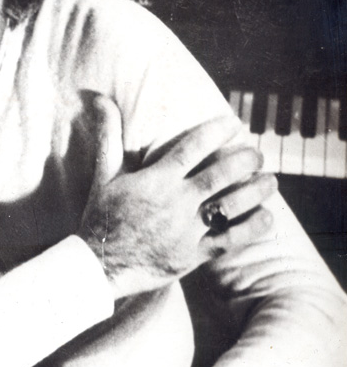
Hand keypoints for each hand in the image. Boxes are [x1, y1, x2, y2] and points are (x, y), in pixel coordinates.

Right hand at [80, 99, 277, 299]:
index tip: (234, 123)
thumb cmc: (100, 218)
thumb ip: (108, 136)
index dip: (218, 131)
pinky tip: (266, 217)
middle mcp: (175, 202)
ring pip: (232, 205)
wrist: (98, 266)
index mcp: (156, 180)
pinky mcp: (192, 256)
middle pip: (222, 173)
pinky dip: (252, 228)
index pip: (193, 146)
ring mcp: (186, 230)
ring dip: (256, 191)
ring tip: (269, 181)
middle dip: (246, 159)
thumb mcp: (103, 175)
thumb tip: (100, 100)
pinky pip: (230, 240)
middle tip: (257, 155)